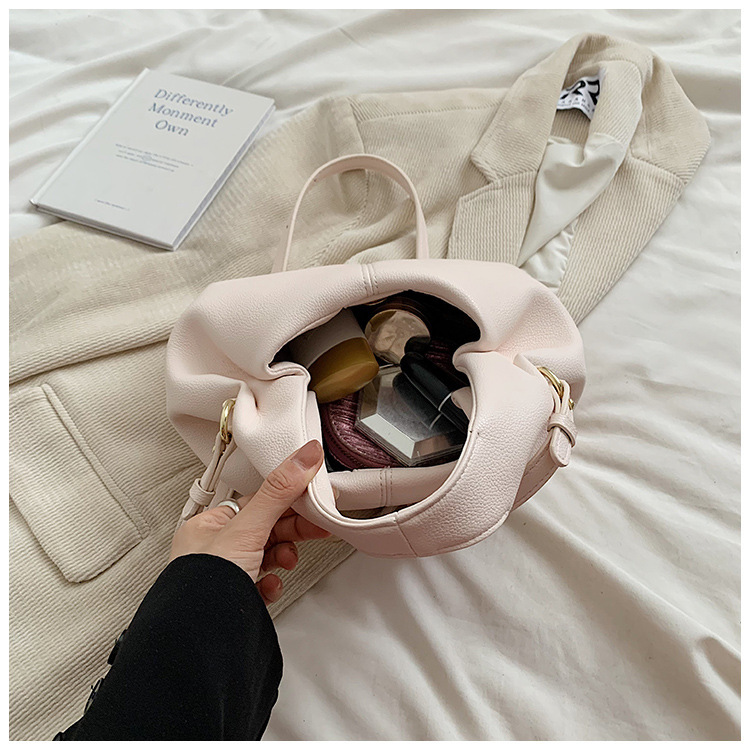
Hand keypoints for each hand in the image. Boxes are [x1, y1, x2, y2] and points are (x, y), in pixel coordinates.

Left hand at [169, 440, 330, 604]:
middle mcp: (213, 550)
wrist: (200, 641)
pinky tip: (271, 586)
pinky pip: (262, 584)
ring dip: (283, 556)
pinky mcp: (236, 600)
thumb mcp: (247, 529)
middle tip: (319, 527)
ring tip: (289, 561)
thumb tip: (305, 456)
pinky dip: (273, 583)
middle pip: (265, 529)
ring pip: (266, 556)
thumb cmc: (206, 587)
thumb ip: (279, 492)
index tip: (313, 498)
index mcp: (207, 527)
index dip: (286, 499)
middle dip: (291, 531)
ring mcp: (225, 576)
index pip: (255, 502)